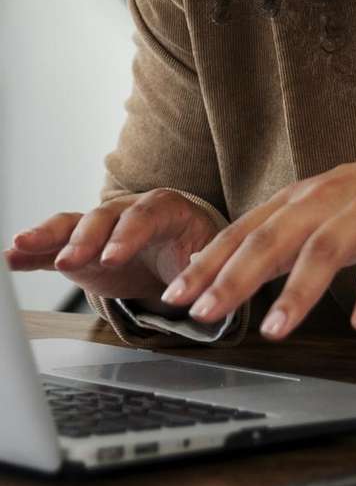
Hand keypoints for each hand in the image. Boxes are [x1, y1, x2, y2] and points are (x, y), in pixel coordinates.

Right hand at [5, 192, 220, 306]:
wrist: (178, 251)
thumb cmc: (193, 250)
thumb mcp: (206, 257)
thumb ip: (201, 267)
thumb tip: (200, 276)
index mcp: (166, 210)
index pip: (146, 215)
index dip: (127, 235)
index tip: (111, 258)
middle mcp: (129, 211)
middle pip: (105, 217)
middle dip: (85, 238)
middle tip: (70, 260)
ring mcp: (102, 228)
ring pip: (74, 225)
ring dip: (48, 236)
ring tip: (20, 246)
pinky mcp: (81, 248)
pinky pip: (54, 246)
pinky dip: (33, 251)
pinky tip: (12, 256)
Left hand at [156, 133, 355, 340]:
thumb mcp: (312, 212)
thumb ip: (268, 239)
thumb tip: (211, 269)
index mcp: (297, 200)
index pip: (243, 233)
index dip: (208, 264)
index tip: (175, 297)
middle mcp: (324, 201)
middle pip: (274, 238)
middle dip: (236, 277)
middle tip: (207, 314)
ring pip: (324, 250)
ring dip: (297, 291)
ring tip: (274, 329)